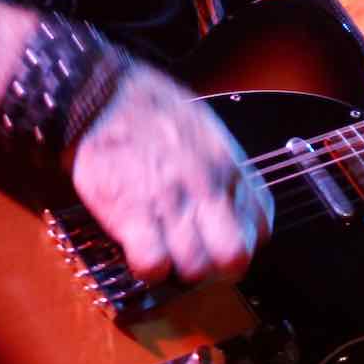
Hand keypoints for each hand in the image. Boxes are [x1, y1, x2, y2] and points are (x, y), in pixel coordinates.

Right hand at [69, 63, 273, 285]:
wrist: (102, 95)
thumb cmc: (151, 109)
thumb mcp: (205, 129)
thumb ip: (222, 168)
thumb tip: (230, 201)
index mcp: (228, 166)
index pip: (261, 227)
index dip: (243, 240)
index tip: (223, 240)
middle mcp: (207, 187)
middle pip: (234, 257)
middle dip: (217, 267)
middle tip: (196, 257)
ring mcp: (170, 203)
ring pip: (194, 268)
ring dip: (178, 268)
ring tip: (163, 250)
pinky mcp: (132, 214)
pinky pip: (152, 265)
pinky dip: (148, 268)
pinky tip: (139, 250)